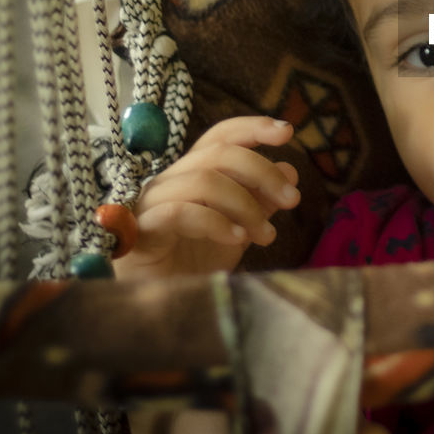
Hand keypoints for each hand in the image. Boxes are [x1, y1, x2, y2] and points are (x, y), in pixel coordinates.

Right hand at [113, 117, 300, 279]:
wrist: (161, 305)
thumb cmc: (196, 264)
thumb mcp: (241, 230)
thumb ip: (262, 201)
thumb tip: (289, 169)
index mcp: (193, 173)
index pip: (220, 136)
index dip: (252, 127)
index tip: (288, 133)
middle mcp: (170, 181)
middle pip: (218, 153)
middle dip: (263, 172)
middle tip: (293, 200)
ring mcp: (151, 204)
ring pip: (203, 180)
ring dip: (246, 205)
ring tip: (266, 235)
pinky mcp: (140, 232)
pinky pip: (179, 212)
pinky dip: (215, 222)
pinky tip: (237, 239)